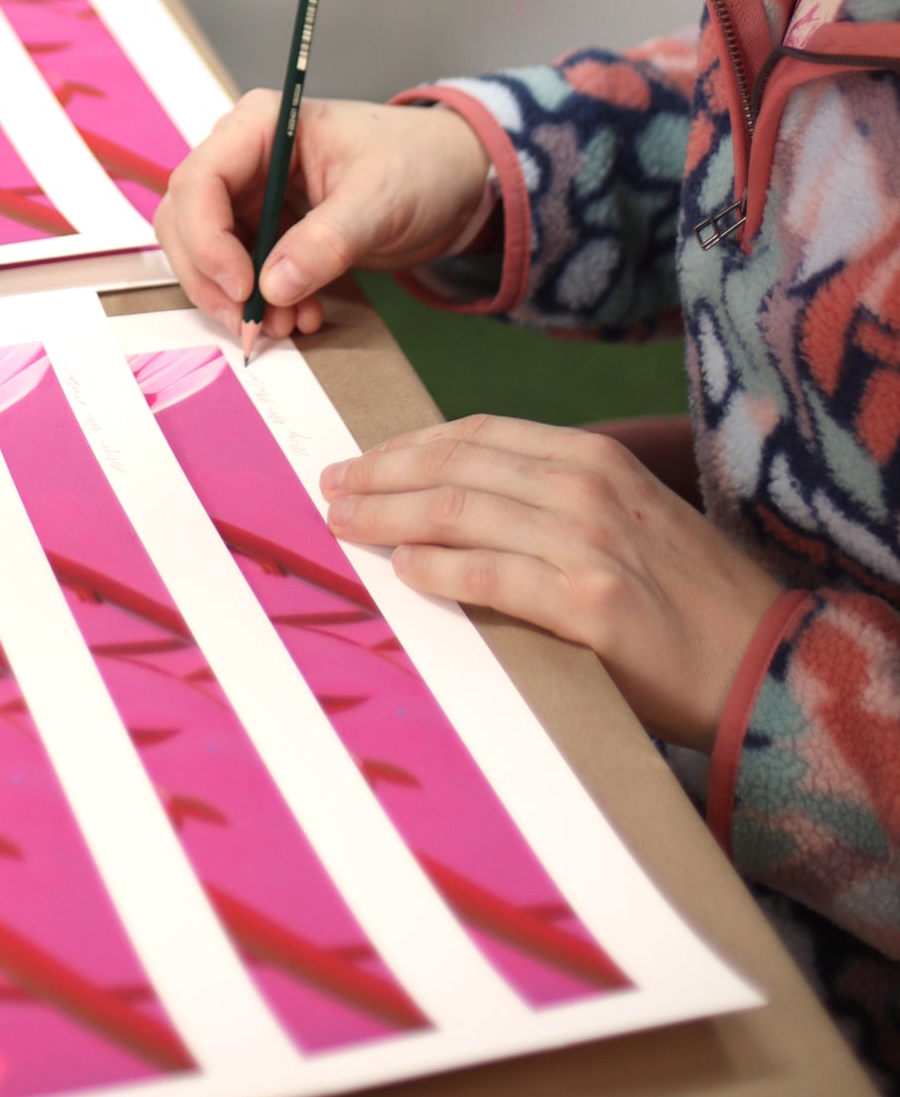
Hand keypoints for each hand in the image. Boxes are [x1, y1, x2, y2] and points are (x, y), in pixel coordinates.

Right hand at [154, 92, 490, 342]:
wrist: (453, 180)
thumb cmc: (419, 163)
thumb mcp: (380, 199)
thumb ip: (328, 241)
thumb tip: (274, 286)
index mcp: (261, 125)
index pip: (199, 180)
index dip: (207, 239)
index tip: (243, 288)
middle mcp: (244, 157)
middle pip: (187, 221)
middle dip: (213, 278)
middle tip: (251, 322)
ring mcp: (252, 195)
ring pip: (207, 254)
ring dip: (237, 298)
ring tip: (288, 325)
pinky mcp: (267, 229)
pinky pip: (241, 272)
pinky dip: (263, 302)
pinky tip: (302, 315)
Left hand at [320, 415, 781, 749]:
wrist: (766, 661)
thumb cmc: (682, 596)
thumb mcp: (621, 518)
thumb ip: (547, 501)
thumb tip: (451, 503)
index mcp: (591, 457)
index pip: (475, 434)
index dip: (406, 445)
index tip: (359, 461)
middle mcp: (587, 486)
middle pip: (454, 467)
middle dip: (380, 475)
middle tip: (330, 489)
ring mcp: (590, 542)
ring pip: (460, 513)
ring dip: (389, 516)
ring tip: (344, 525)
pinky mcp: (591, 604)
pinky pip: (493, 576)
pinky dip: (441, 570)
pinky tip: (404, 570)